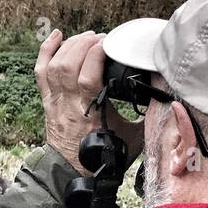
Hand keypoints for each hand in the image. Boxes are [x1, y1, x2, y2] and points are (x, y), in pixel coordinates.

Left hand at [35, 30, 142, 175]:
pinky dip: (46, 50)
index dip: (96, 55)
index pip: (88, 76)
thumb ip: (148, 117)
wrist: (75, 172)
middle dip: (84, 45)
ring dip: (70, 45)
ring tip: (88, 37)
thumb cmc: (106, 156)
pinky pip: (41, 72)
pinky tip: (57, 35)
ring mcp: (55, 101)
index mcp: (91, 111)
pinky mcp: (47, 100)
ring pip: (54, 65)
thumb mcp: (134, 137)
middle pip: (68, 65)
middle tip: (101, 38)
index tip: (110, 44)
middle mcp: (69, 103)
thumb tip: (167, 98)